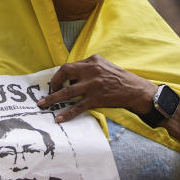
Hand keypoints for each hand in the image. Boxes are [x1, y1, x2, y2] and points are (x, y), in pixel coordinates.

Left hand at [39, 54, 155, 123]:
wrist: (136, 90)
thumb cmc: (119, 79)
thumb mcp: (104, 67)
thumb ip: (88, 69)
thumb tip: (70, 77)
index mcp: (93, 60)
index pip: (70, 65)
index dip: (60, 75)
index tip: (55, 83)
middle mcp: (92, 70)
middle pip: (65, 72)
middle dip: (53, 82)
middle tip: (49, 92)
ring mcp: (93, 85)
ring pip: (67, 92)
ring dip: (53, 99)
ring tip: (43, 105)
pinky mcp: (96, 99)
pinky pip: (77, 107)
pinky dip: (67, 114)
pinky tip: (59, 118)